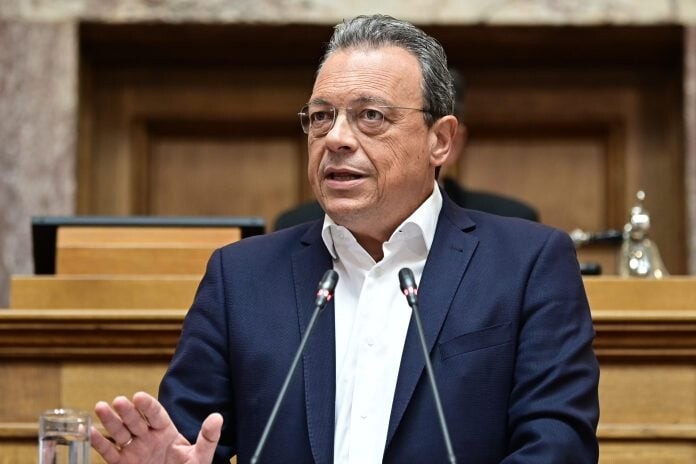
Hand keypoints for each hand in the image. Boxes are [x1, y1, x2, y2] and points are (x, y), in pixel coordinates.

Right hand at [91, 391, 222, 463]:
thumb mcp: (200, 457)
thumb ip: (207, 438)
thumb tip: (217, 417)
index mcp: (167, 432)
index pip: (156, 415)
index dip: (148, 406)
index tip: (139, 397)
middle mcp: (148, 438)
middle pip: (136, 421)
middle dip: (127, 411)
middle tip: (119, 401)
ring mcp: (134, 451)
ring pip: (120, 433)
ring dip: (111, 421)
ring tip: (100, 407)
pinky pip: (110, 453)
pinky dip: (100, 443)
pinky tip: (91, 432)